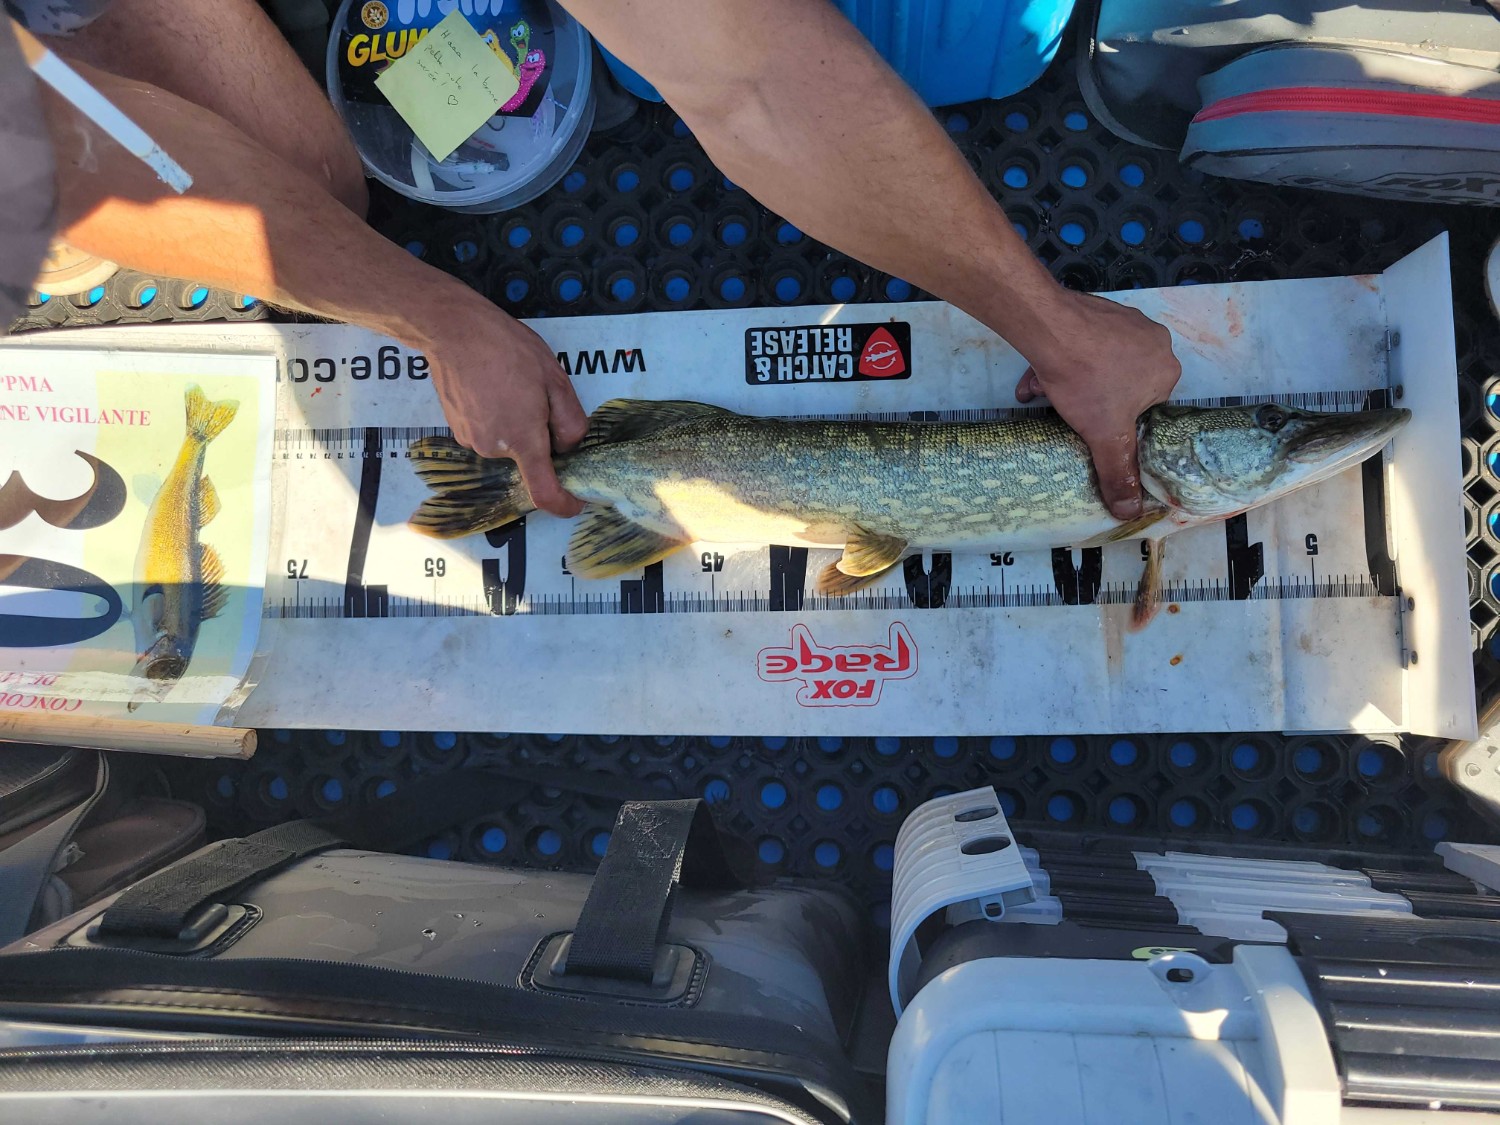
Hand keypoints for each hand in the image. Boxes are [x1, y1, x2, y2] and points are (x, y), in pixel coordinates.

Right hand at [417, 302, 587, 516]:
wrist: (454, 330)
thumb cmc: (508, 350)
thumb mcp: (555, 380)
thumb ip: (570, 422)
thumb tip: (569, 447)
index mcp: (523, 441)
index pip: (544, 493)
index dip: (563, 504)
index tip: (575, 503)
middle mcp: (494, 449)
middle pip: (528, 458)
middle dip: (540, 438)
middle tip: (539, 399)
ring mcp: (471, 441)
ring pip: (508, 444)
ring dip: (518, 426)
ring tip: (512, 387)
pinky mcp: (456, 430)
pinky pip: (489, 434)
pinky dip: (498, 420)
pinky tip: (493, 389)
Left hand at [1014, 291, 1180, 519]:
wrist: (1050, 326)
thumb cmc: (1086, 380)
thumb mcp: (1104, 435)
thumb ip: (1118, 473)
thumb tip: (1130, 511)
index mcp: (1167, 370)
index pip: (1146, 409)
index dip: (1117, 423)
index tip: (1093, 429)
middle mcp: (1153, 342)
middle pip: (1119, 387)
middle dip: (1086, 404)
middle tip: (1063, 412)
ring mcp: (1125, 321)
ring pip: (1096, 365)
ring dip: (1066, 386)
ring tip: (1041, 395)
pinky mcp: (1096, 310)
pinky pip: (1080, 344)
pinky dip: (1058, 364)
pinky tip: (1034, 378)